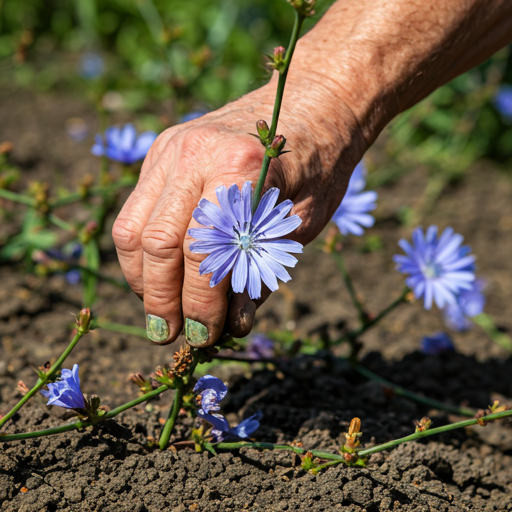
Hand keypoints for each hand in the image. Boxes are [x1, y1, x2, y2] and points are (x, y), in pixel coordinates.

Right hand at [112, 72, 366, 346]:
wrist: (313, 102)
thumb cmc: (320, 164)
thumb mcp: (302, 224)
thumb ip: (261, 269)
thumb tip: (229, 323)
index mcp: (239, 168)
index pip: (205, 254)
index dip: (202, 305)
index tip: (206, 337)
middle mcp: (195, 154)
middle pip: (158, 245)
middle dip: (163, 301)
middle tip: (173, 336)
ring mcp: (171, 149)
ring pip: (132, 230)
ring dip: (142, 281)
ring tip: (161, 313)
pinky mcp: (161, 151)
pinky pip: (133, 212)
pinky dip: (140, 254)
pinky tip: (157, 277)